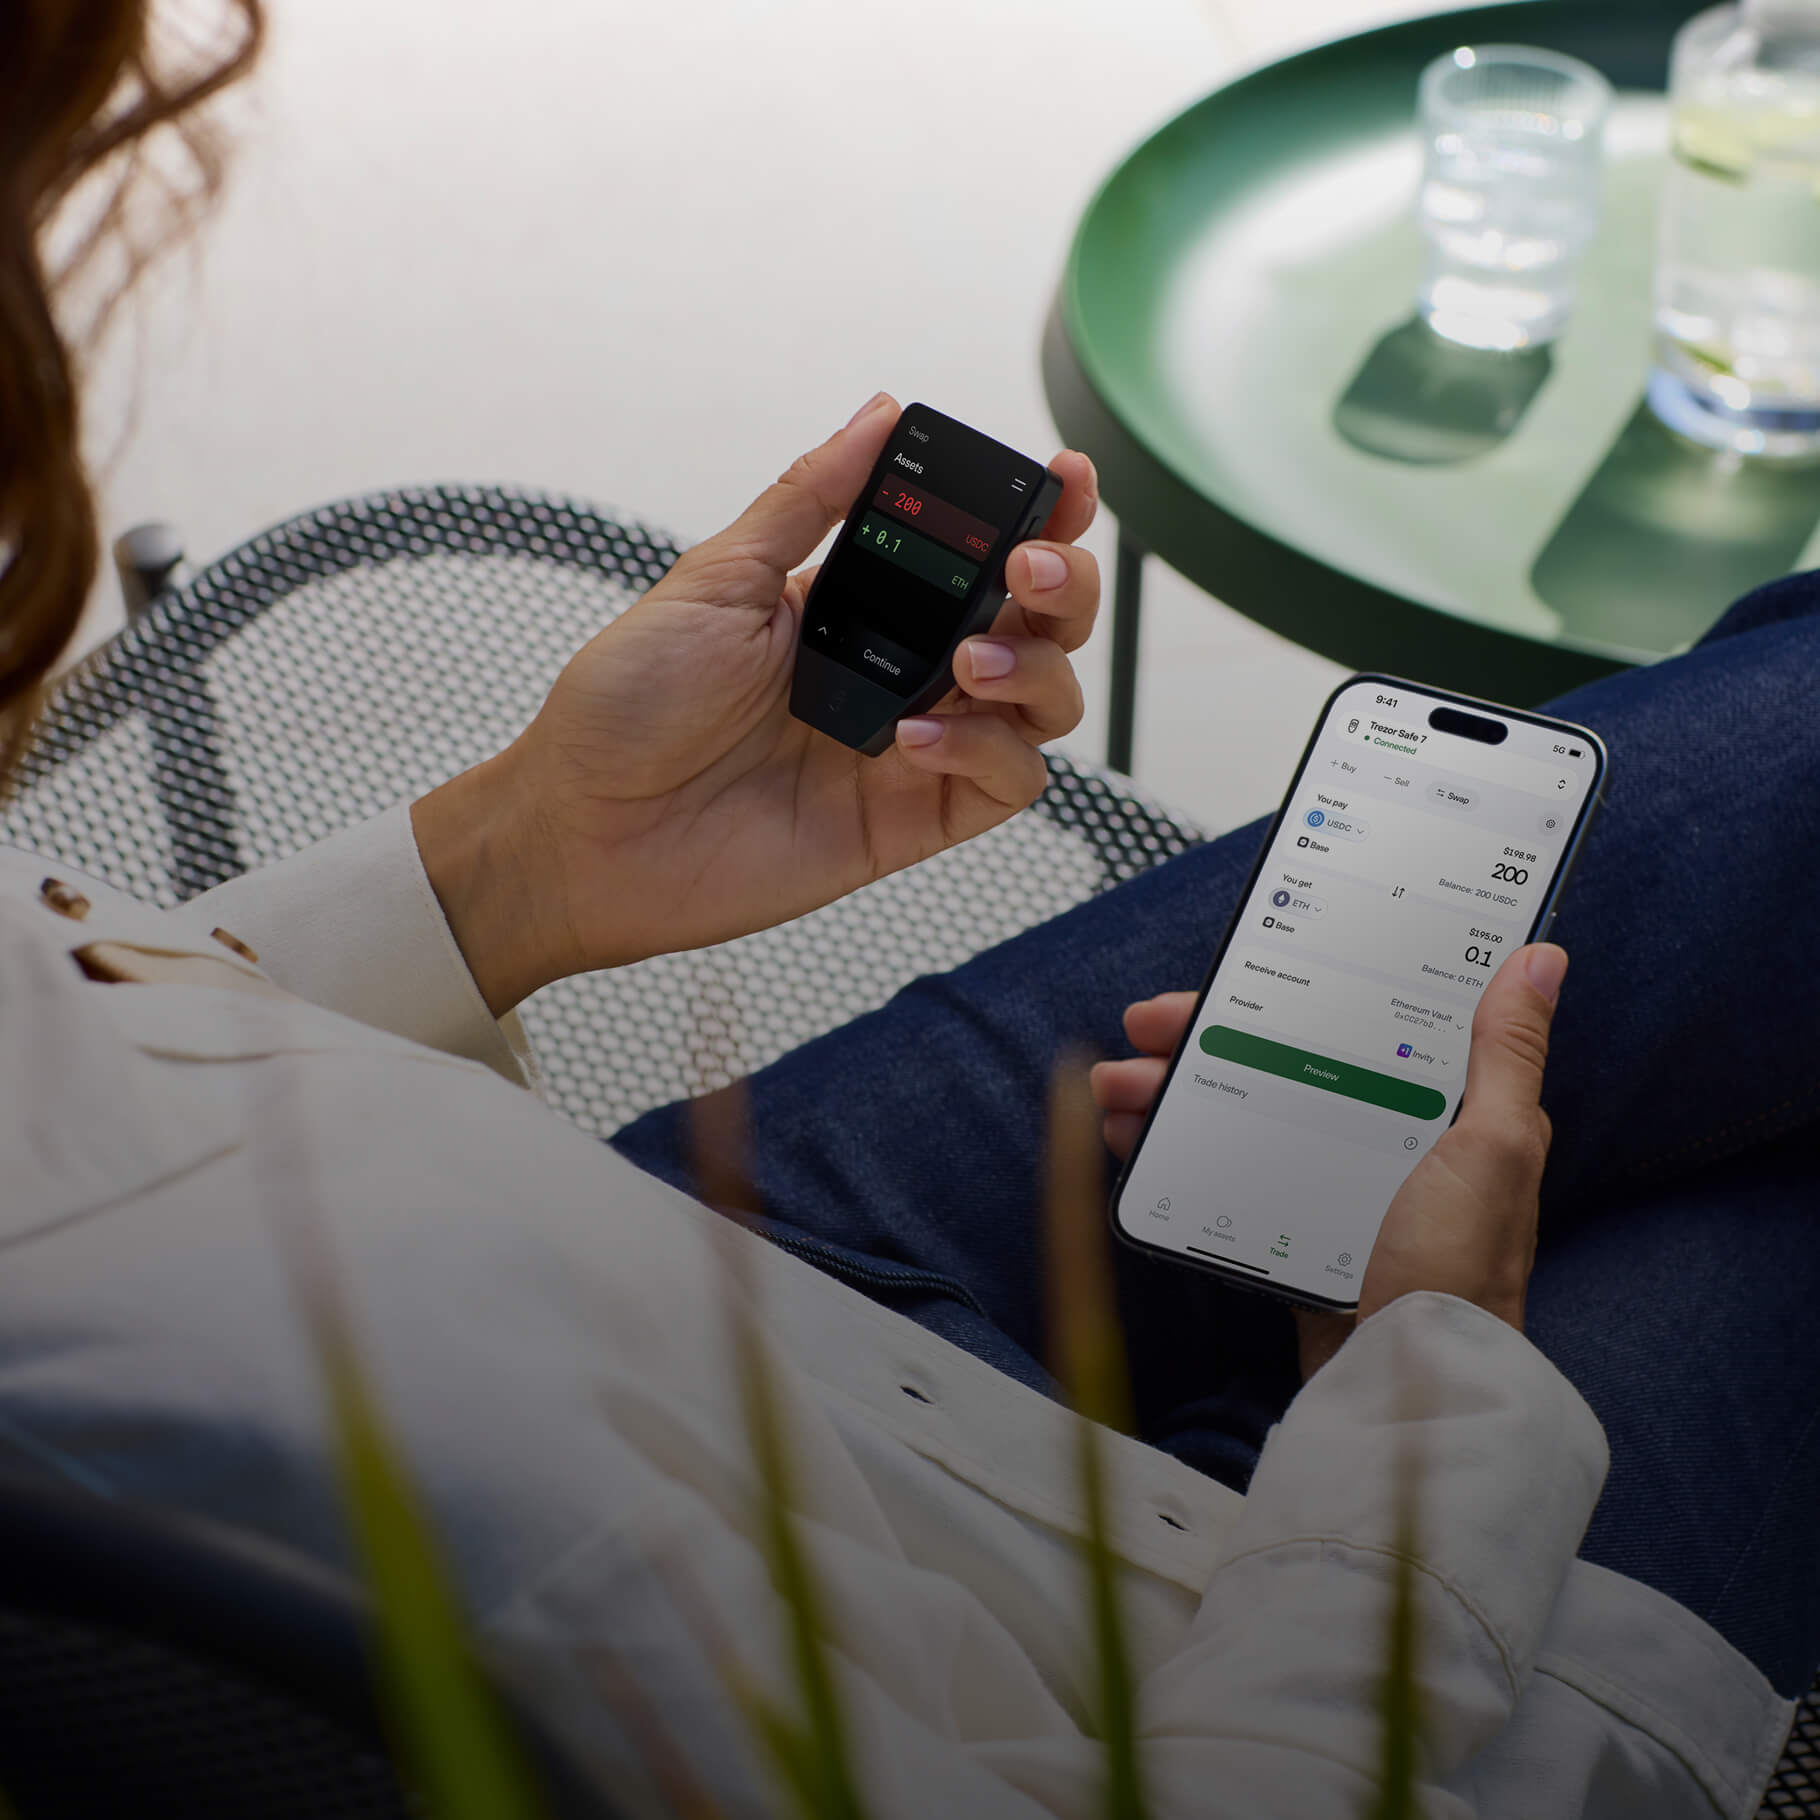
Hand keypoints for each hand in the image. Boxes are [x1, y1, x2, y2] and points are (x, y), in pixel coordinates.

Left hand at [412, 393, 1099, 1012]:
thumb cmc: (628, 705)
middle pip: (1039, 624)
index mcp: (864, 604)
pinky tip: (920, 738)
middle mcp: (904, 671)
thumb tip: (879, 414)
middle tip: (1025, 572)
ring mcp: (916, 749)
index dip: (1042, 517)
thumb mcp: (717, 578)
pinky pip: (1006, 784)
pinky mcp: (912, 822)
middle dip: (1061, 585)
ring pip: (1044, 703)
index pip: (982, 553)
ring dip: (1034, 670)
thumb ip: (810, 501)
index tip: (1066, 479)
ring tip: (967, 663)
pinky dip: (989, 753)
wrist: (581, 829)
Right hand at [1091, 944, 1566, 1380]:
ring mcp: (1335, 1185)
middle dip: (1202, 1042)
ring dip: (1174, 1094)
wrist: (1406, 1385)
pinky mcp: (1295, 1229)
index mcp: (1441, 1110)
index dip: (1280, 993)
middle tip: (1141, 1033)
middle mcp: (1384, 1138)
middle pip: (1280, 1061)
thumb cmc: (1459, 1269)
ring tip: (1118, 1092)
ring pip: (1242, 1112)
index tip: (1218, 980)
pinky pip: (1227, 1173)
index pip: (1350, 1021)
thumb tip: (1540, 959)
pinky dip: (1179, 1151)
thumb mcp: (1490, 1149)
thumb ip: (1505, 1056)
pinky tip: (1136, 1141)